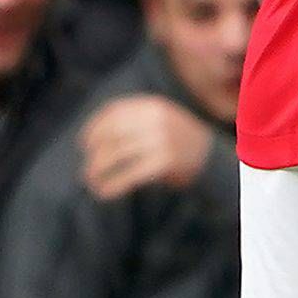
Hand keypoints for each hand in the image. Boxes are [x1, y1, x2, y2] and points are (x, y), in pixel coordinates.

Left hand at [81, 94, 217, 199]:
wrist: (214, 159)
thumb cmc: (178, 143)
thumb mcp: (161, 121)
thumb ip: (134, 121)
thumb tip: (93, 138)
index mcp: (154, 105)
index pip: (112, 111)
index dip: (93, 127)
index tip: (84, 143)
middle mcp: (156, 119)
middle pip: (110, 134)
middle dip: (93, 153)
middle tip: (87, 168)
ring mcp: (161, 139)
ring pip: (114, 155)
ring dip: (96, 171)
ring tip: (91, 182)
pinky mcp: (165, 161)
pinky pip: (128, 174)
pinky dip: (112, 185)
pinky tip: (104, 192)